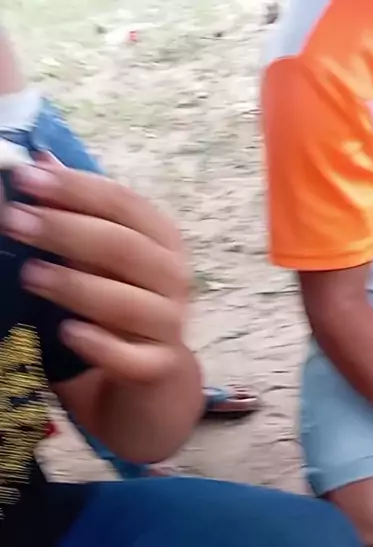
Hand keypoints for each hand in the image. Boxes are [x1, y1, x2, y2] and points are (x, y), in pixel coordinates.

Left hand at [2, 159, 189, 382]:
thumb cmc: (118, 307)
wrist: (149, 377)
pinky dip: (102, 346)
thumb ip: (75, 216)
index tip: (26, 179)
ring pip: (129, 304)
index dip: (76, 189)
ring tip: (30, 275)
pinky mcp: (159, 368)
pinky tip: (68, 332)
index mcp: (162, 240)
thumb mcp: (98, 259)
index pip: (124, 203)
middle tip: (15, 222)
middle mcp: (174, 279)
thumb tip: (41, 161)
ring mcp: (170, 326)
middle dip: (66, 232)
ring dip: (76, 286)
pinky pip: (132, 359)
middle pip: (125, 248)